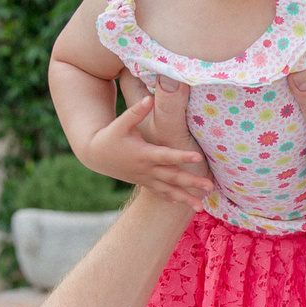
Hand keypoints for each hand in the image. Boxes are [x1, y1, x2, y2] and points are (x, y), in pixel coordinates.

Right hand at [81, 87, 210, 207]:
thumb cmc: (110, 136)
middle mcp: (146, 169)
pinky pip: (159, 193)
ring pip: (168, 190)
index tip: (198, 158)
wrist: (95, 154)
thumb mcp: (120, 123)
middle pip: (173, 177)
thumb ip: (136, 112)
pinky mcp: (142, 182)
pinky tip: (182, 204)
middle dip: (191, 183)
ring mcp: (145, 178)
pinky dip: (170, 198)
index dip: (182, 156)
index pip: (166, 156)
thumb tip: (149, 98)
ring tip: (201, 208)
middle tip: (210, 188)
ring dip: (185, 199)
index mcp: (143, 154)